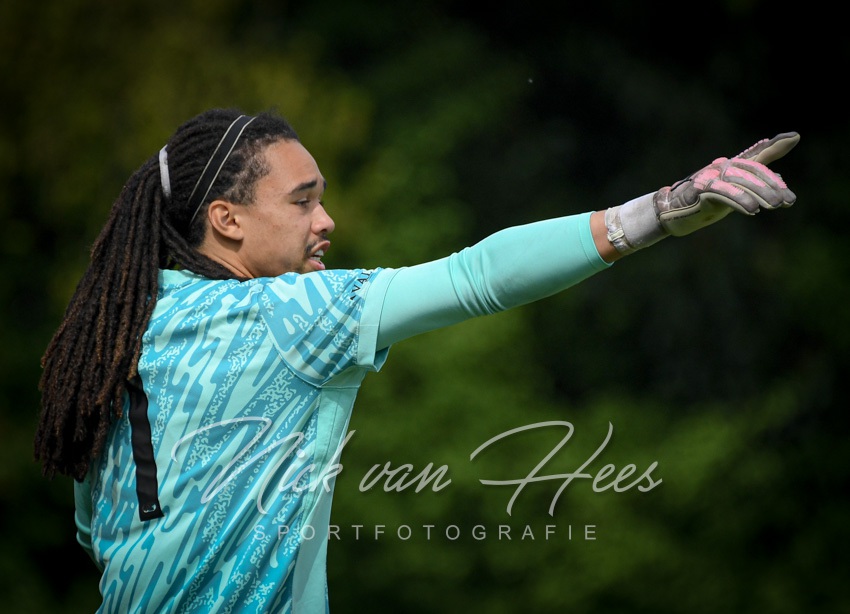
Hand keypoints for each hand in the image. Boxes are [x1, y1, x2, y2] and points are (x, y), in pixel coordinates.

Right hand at [654, 132, 799, 235]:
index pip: (755, 157)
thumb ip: (754, 184)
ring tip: (775, 206)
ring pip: (739, 180)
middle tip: (788, 201)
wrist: (670, 213)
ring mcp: (709, 177)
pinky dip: (739, 200)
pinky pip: (723, 193)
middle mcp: (720, 168)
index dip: (773, 146)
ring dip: (759, 193)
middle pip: (751, 171)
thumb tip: (781, 177)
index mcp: (729, 168)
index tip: (794, 137)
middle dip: (772, 185)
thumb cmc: (701, 203)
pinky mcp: (699, 190)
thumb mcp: (733, 193)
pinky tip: (752, 210)